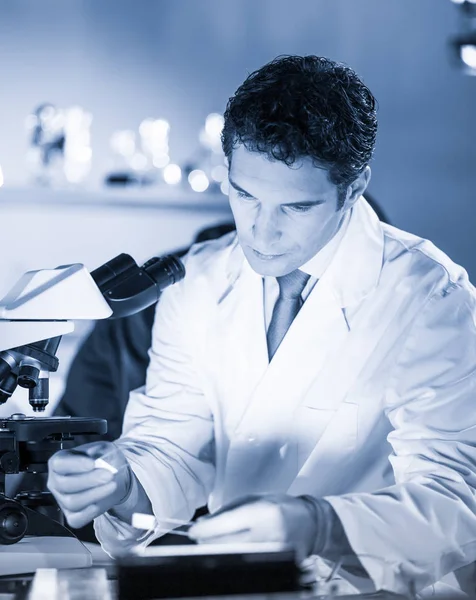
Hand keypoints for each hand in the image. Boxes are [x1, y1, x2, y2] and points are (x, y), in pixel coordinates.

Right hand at [47, 441, 131, 528]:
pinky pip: (77, 519)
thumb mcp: (103, 449)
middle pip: (65, 484)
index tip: (93, 463)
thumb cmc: (104, 459)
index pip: (59, 463)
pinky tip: (100, 503)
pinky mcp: (72, 515)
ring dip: (94, 494)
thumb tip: (98, 463)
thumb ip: (99, 453)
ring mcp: (62, 500)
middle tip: (109, 475)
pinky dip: (89, 512)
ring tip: (112, 485)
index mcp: (59, 461)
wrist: (113, 476)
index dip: (75, 464)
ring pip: (72, 502)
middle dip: (89, 480)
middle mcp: (56, 482)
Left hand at [188, 494, 317, 560]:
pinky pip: (246, 566)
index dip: (206, 530)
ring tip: (212, 545)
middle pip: (227, 546)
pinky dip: (233, 560)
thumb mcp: (254, 499)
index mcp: (263, 512)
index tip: (193, 531)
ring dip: (218, 553)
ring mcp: (273, 554)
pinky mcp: (276, 567)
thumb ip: (228, 511)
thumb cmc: (280, 507)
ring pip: (233, 559)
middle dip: (208, 543)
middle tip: (200, 538)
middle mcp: (268, 534)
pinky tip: (229, 554)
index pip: (227, 525)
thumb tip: (203, 523)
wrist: (310, 524)